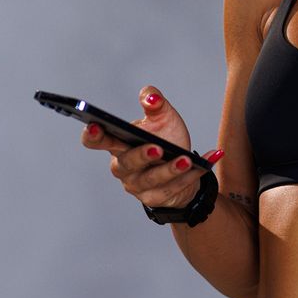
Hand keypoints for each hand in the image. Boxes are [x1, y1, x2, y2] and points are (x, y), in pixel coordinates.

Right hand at [80, 85, 224, 209]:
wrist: (186, 167)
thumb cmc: (167, 139)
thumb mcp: (163, 117)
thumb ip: (155, 102)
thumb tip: (151, 98)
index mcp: (119, 144)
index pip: (96, 141)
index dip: (92, 135)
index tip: (95, 126)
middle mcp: (123, 167)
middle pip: (126, 164)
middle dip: (141, 156)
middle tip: (157, 148)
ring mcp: (137, 185)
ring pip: (152, 180)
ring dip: (170, 170)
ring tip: (186, 160)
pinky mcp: (155, 198)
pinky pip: (172, 188)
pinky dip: (191, 176)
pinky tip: (205, 163)